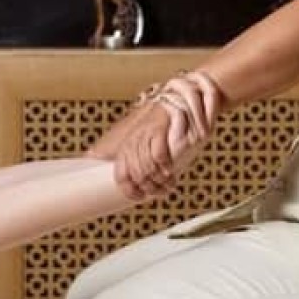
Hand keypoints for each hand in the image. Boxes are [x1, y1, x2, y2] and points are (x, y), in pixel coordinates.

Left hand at [113, 71, 222, 200]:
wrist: (179, 100)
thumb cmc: (167, 128)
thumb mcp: (153, 146)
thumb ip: (147, 163)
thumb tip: (147, 186)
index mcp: (128, 146)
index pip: (120, 175)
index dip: (129, 190)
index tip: (140, 198)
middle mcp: (132, 141)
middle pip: (134, 175)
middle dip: (148, 188)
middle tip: (161, 192)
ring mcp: (144, 134)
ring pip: (145, 168)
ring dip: (158, 181)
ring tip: (167, 184)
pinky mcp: (157, 128)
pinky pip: (157, 155)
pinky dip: (164, 167)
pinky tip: (171, 172)